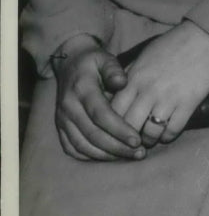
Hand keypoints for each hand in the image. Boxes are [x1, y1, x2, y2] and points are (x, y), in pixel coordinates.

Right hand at [52, 33, 144, 161]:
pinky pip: (74, 149)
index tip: (137, 140)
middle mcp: (69, 107)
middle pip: (93, 135)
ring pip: (83, 146)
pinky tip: (111, 156)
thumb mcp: (104, 58)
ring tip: (130, 156)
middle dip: (117, 147)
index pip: (100, 115)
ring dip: (107, 155)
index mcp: (81, 89)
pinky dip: (92, 156)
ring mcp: (62, 120)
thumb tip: (122, 82)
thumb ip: (113, 69)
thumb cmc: (93, 61)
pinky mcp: (61, 128)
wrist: (69, 64)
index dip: (119, 130)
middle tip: (140, 153)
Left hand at [109, 21, 208, 148]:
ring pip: (150, 133)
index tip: (115, 130)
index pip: (113, 110)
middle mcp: (148, 90)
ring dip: (149, 140)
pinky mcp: (188, 103)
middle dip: (128, 137)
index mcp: (135, 78)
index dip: (112, 125)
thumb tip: (115, 91)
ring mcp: (169, 98)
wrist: (204, 37)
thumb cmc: (173, 44)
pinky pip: (173, 130)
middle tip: (131, 141)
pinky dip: (168, 136)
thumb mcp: (145, 55)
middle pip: (129, 126)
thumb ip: (129, 74)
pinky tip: (167, 133)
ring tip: (150, 139)